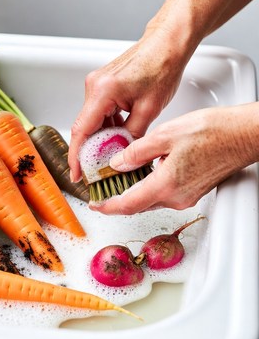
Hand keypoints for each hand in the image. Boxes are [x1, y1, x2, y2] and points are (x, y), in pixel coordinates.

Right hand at [68, 28, 188, 181]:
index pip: (82, 130)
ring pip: (92, 120)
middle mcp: (94, 86)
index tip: (76, 172)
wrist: (166, 45)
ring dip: (101, 137)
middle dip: (90, 150)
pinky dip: (106, 125)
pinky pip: (98, 111)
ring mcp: (96, 84)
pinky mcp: (102, 85)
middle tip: (97, 169)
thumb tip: (121, 153)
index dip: (76, 155)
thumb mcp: (149, 109)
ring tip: (113, 152)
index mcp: (103, 91)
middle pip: (84, 126)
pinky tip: (117, 133)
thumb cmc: (162, 67)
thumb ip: (131, 135)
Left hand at [92, 104, 258, 214]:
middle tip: (102, 190)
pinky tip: (143, 174)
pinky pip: (164, 194)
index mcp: (166, 184)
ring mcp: (187, 197)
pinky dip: (149, 188)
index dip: (108, 207)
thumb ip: (136, 152)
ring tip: (118, 180)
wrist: (243, 135)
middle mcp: (176, 197)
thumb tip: (118, 163)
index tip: (95, 205)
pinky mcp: (193, 191)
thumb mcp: (164, 135)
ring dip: (133, 193)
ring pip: (151, 200)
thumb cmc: (211, 132)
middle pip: (138, 205)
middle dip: (117, 200)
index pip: (128, 204)